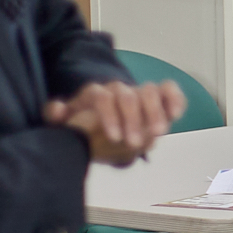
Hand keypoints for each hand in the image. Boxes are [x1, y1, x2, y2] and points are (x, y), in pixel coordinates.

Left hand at [47, 79, 183, 165]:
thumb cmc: (86, 126)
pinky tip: (176, 115)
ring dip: (155, 112)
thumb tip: (58, 110)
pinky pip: (169, 90)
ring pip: (150, 90)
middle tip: (135, 142)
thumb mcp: (66, 122)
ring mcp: (139, 91)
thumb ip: (57, 115)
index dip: (109, 116)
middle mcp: (119, 90)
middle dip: (133, 118)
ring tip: (158, 132)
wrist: (103, 127)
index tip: (114, 137)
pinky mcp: (159, 96)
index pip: (103, 98)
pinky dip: (175, 99)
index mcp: (96, 95)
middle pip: (128, 95)